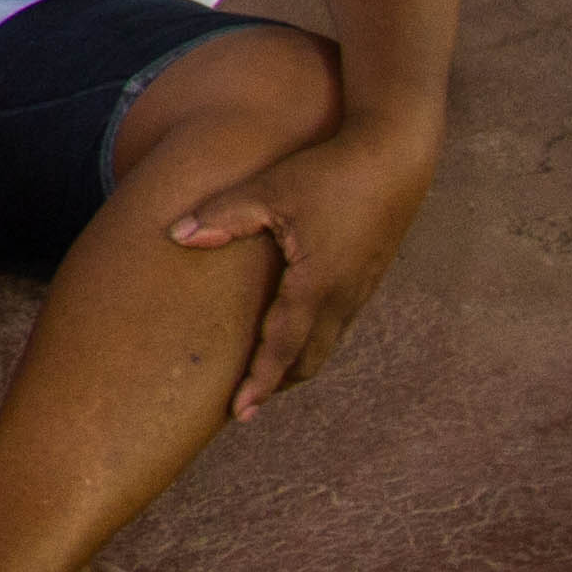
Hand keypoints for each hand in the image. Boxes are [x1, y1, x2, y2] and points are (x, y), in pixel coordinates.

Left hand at [170, 120, 438, 414]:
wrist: (395, 158)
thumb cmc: (329, 172)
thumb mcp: (269, 191)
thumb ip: (223, 217)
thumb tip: (176, 235)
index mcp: (316, 286)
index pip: (281, 348)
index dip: (259, 383)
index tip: (239, 413)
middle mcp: (342, 298)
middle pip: (307, 360)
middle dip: (277, 382)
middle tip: (245, 401)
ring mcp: (360, 291)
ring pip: (326, 345)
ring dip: (296, 364)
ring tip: (266, 375)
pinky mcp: (368, 277)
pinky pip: (338, 325)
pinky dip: (314, 342)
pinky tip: (296, 332)